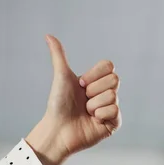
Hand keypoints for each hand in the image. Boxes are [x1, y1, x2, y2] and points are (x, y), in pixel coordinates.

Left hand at [26, 35, 121, 164]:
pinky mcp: (115, 123)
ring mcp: (112, 108)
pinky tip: (93, 120)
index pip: (109, 66)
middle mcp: (107, 93)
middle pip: (114, 80)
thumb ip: (59, 55)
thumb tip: (48, 35)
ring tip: (86, 112)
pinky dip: (100, 114)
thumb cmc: (59, 104)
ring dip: (93, 104)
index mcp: (97, 81)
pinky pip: (115, 110)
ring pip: (112, 96)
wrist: (58, 129)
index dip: (94, 75)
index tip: (80, 84)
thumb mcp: (61, 77)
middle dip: (94, 90)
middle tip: (83, 100)